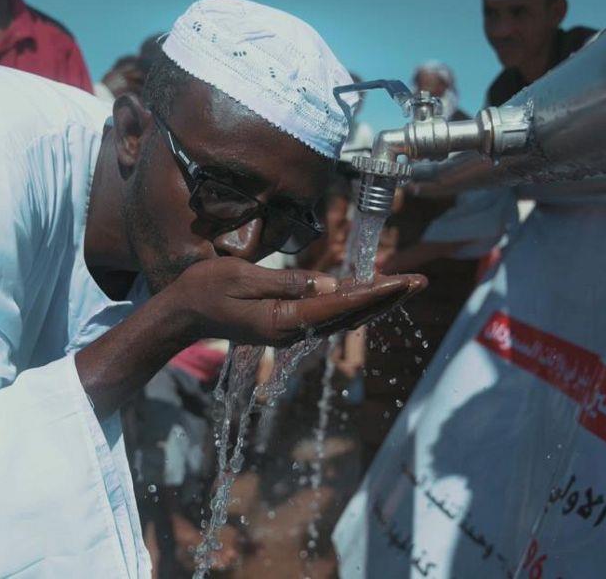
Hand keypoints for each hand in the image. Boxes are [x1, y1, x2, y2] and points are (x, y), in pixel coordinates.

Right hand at [164, 257, 425, 346]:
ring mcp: (293, 328)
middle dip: (388, 297)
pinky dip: (357, 302)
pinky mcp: (290, 323)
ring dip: (378, 301)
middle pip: (352, 313)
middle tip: (421, 281)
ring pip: (346, 315)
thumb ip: (285, 282)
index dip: (375, 292)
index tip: (403, 281)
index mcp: (285, 319)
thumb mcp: (242, 277)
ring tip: (407, 285)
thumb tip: (327, 285)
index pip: (341, 304)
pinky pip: (332, 313)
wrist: (184, 314)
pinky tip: (373, 293)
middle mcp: (295, 328)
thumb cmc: (206, 289)